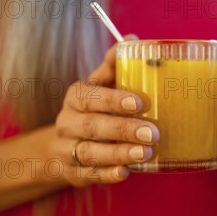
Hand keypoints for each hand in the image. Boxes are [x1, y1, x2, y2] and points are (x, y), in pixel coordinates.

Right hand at [54, 35, 159, 185]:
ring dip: (119, 153)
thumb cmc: (93, 109)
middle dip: (124, 129)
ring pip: (90, 153)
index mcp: (76, 97)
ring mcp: (68, 150)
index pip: (91, 96)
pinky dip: (107, 175)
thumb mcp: (99, 86)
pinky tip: (126, 172)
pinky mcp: (73, 173)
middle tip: (153, 132)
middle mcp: (68, 123)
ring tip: (145, 153)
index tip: (141, 103)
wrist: (63, 144)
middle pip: (93, 126)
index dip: (114, 100)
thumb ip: (114, 66)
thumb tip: (132, 40)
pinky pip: (88, 175)